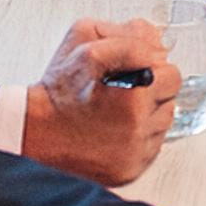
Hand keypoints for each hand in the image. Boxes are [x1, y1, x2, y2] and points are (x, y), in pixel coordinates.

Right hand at [21, 17, 178, 185]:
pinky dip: (139, 136)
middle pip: (170, 97)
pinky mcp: (130, 170)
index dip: (152, 66)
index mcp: (132, 92)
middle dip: (153, 89)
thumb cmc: (59, 88)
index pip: (171, 73)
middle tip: (124, 89)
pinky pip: (152, 146)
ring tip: (116, 110)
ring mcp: (135, 151)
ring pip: (163, 122)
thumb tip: (157, 43)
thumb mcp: (84, 40)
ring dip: (148, 113)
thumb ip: (127, 35)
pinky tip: (115, 129)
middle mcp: (137, 125)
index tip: (135, 70)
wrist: (34, 131)